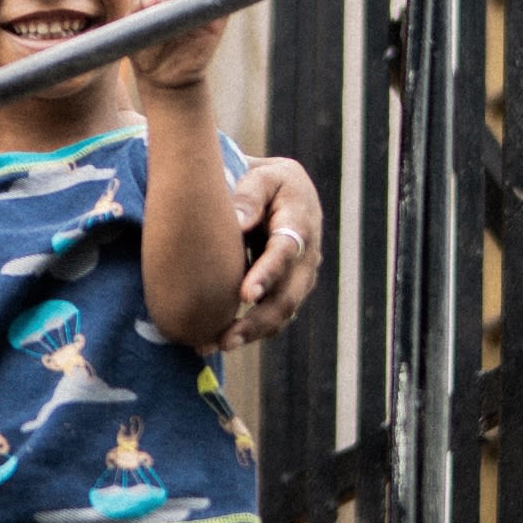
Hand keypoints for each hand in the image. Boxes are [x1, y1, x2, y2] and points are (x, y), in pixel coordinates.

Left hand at [215, 156, 323, 351]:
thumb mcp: (262, 178)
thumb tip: (237, 222)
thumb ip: (250, 196)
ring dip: (251, 332)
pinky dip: (250, 330)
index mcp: (300, 223)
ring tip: (216, 345)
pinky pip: (273, 316)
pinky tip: (219, 340)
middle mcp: (307, 257)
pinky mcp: (288, 289)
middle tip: (225, 338)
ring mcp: (300, 277)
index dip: (267, 274)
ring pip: (281, 313)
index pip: (285, 253)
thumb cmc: (267, 182)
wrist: (283, 192)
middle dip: (257, 321)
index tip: (245, 295)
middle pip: (287, 296)